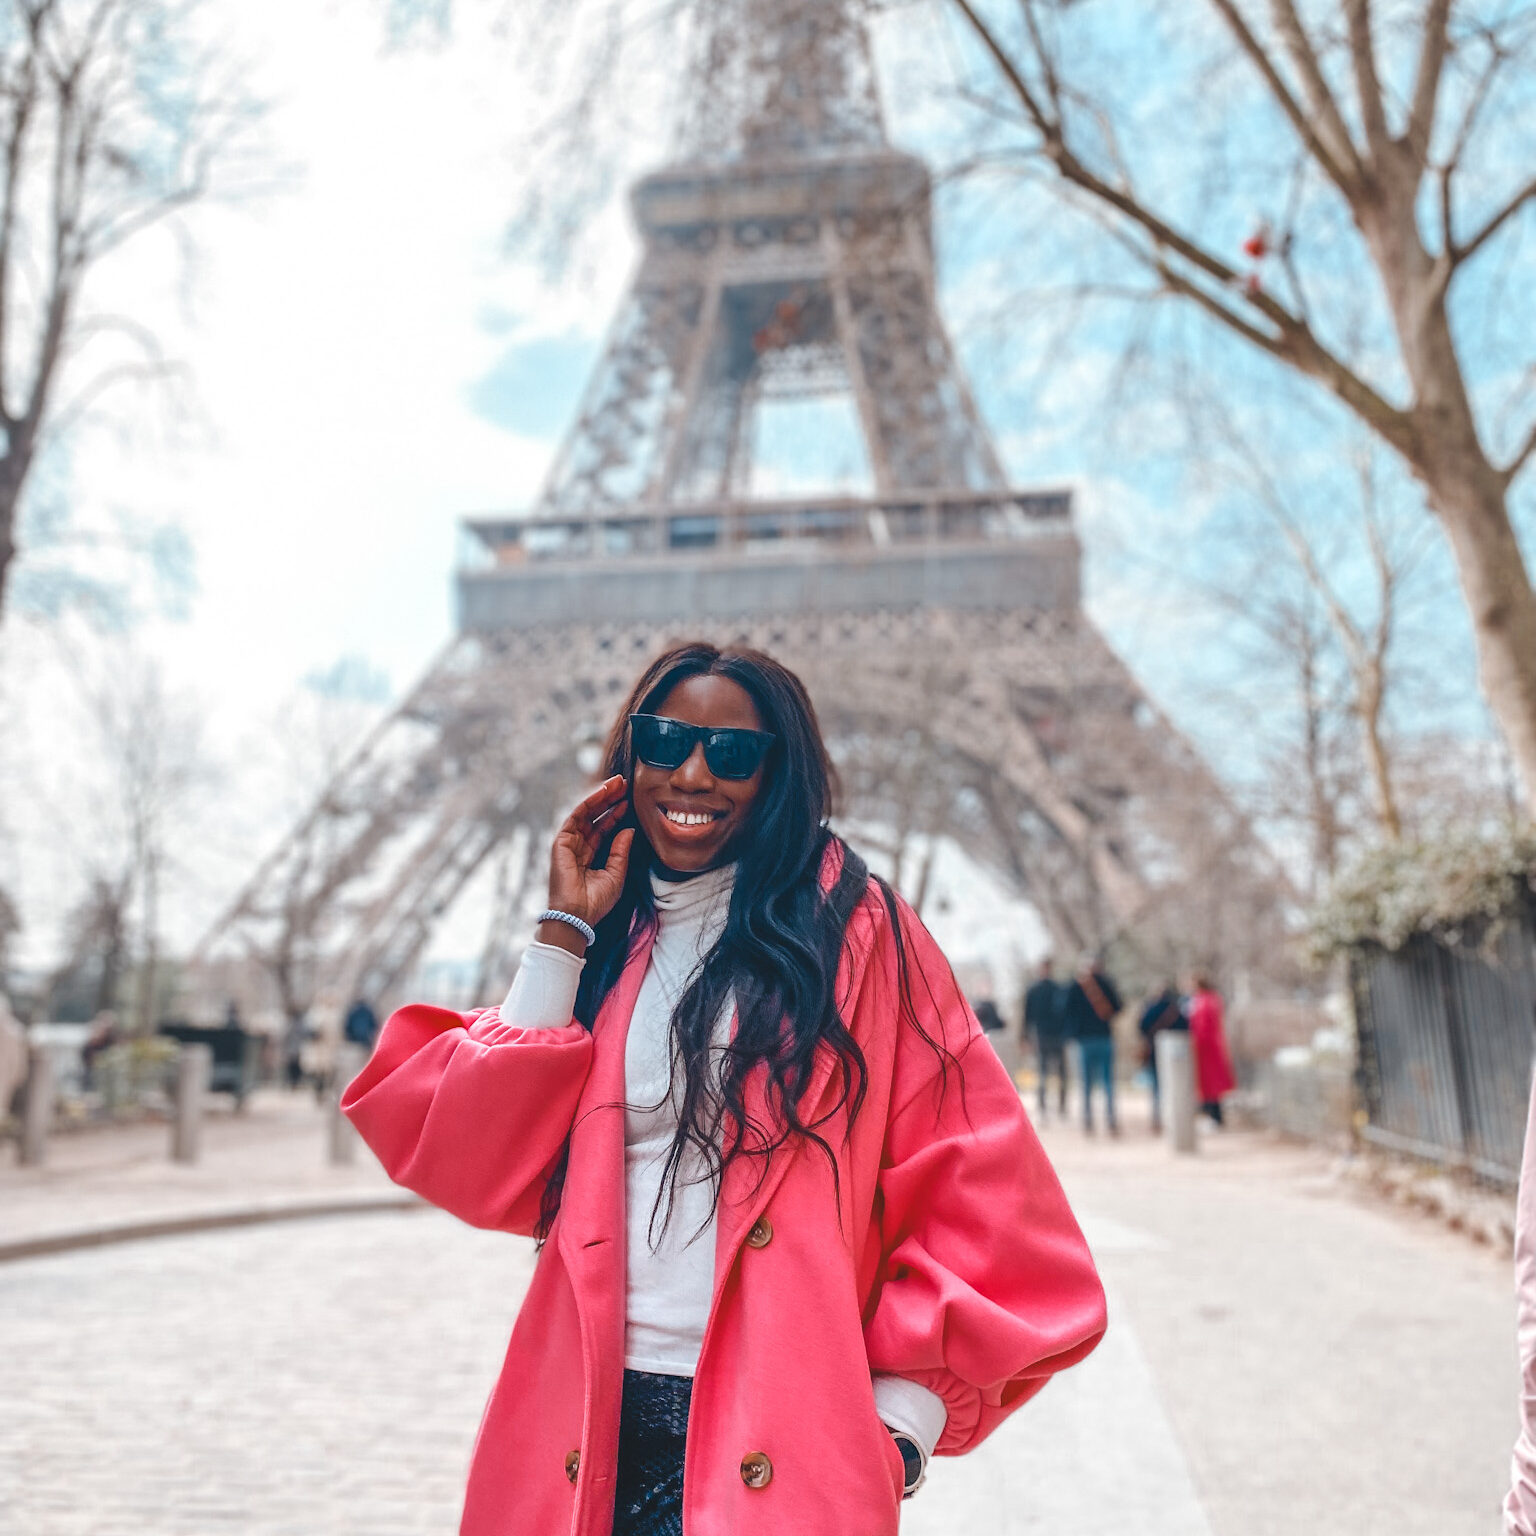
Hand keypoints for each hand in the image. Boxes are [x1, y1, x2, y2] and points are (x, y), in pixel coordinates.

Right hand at [540, 776, 634, 952]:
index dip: (615, 813)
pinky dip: (589, 802)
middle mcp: (578, 846)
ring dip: (601, 795)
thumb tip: (629, 830)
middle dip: (609, 798)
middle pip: (594, 816)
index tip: (629, 799)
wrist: (578, 916)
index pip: (603, 828)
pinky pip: (576, 816)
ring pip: (586, 812)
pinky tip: (603, 792)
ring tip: (617, 782)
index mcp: (590, 855)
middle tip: (625, 783)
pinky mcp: (561, 842)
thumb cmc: (596, 901)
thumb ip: (621, 851)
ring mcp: (568, 843)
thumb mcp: (616, 874)